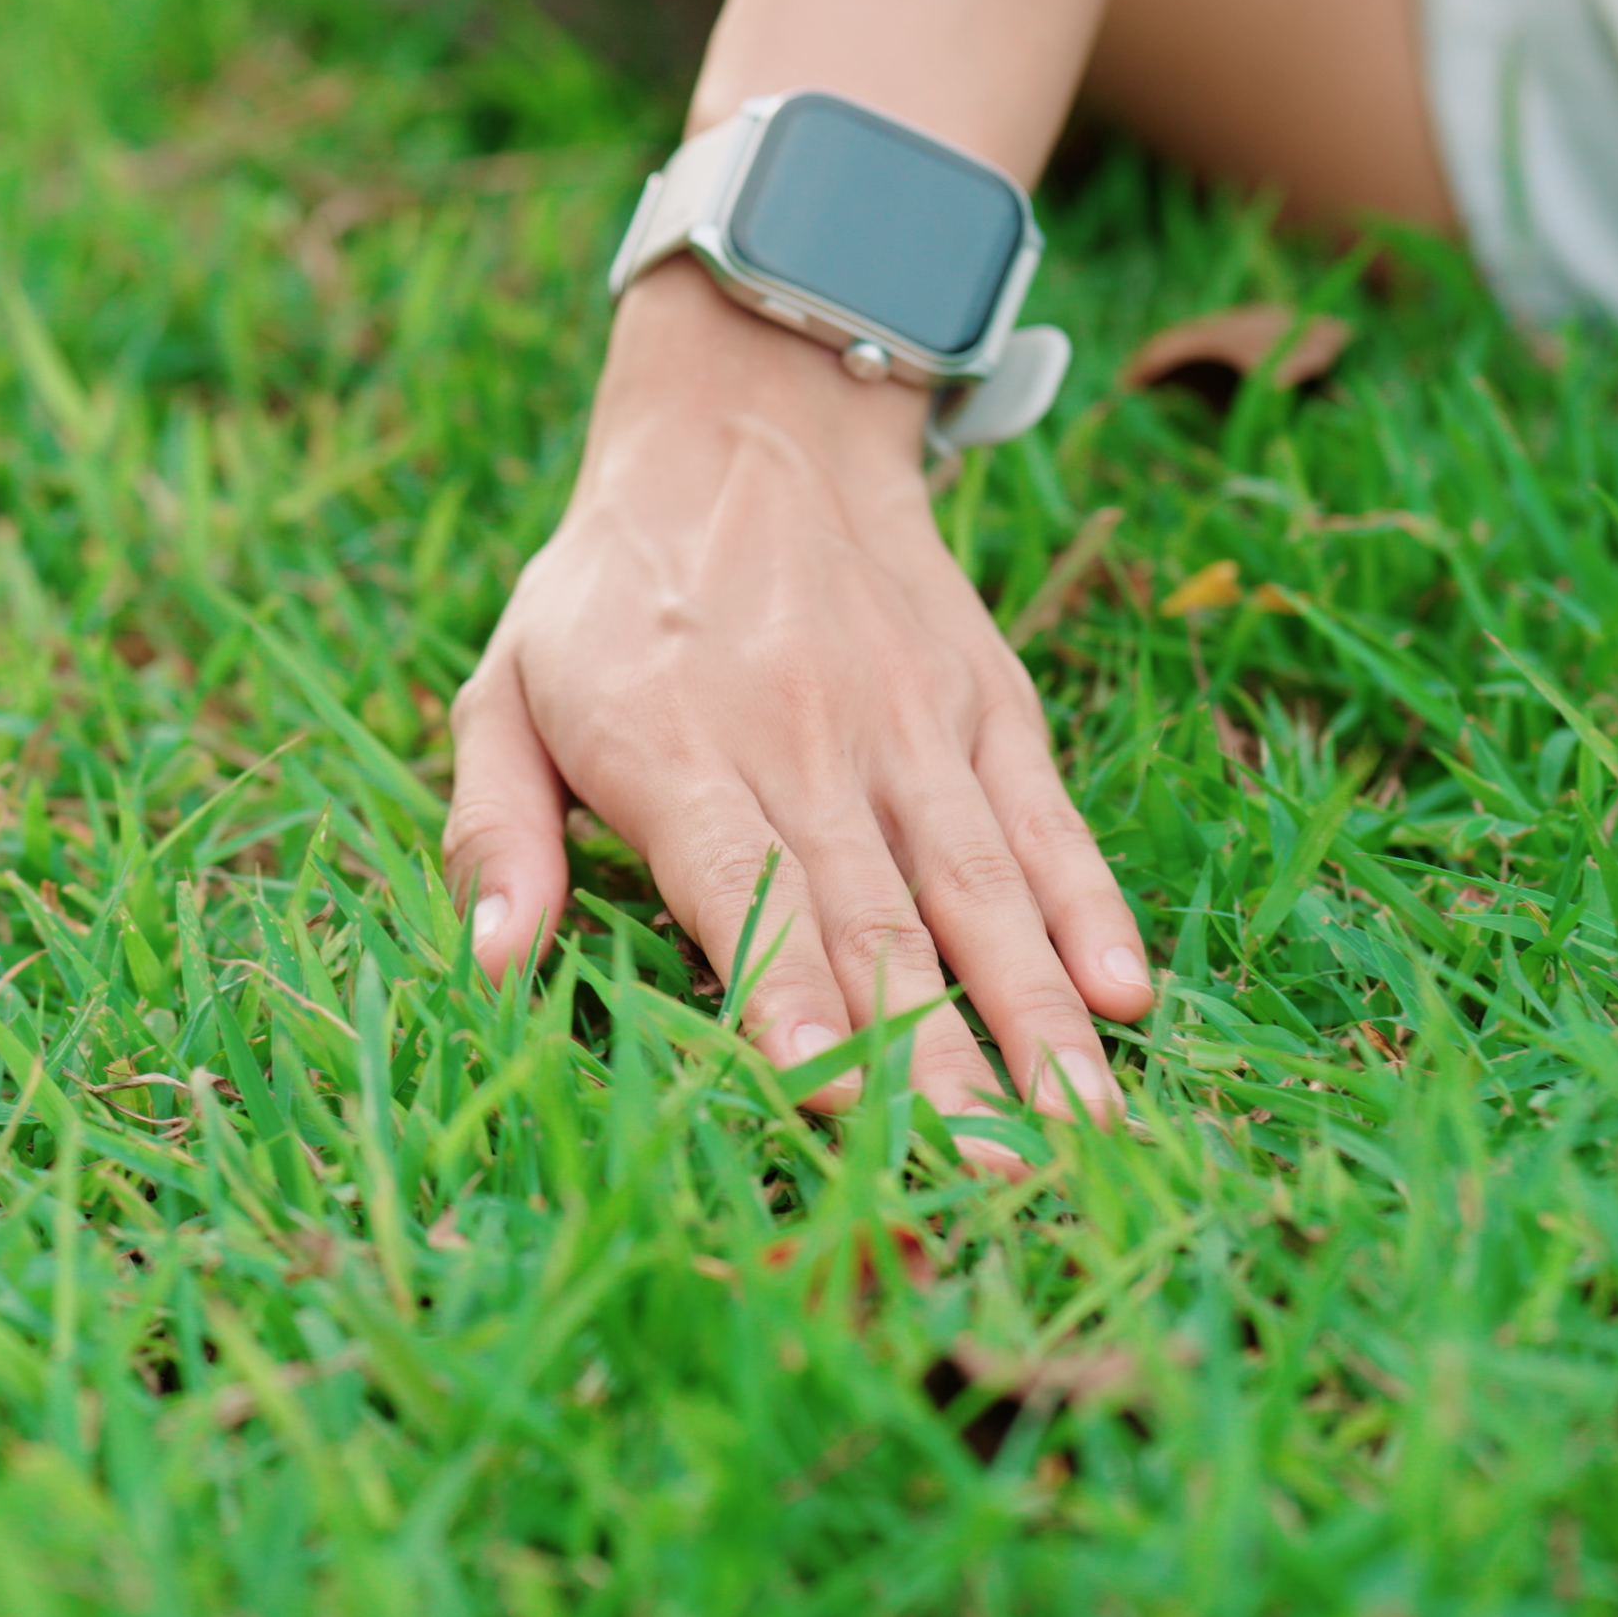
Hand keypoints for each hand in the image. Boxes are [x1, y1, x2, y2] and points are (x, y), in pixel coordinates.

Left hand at [446, 260, 1151, 1159]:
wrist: (749, 427)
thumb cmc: (606, 597)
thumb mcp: (503, 691)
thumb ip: (494, 831)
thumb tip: (490, 963)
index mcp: (678, 753)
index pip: (744, 895)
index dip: (787, 1004)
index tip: (829, 1110)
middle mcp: (808, 742)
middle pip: (879, 925)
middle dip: (936, 1068)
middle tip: (988, 1189)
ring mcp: (912, 725)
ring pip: (979, 888)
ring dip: (1034, 1017)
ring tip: (1083, 1132)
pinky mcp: (988, 706)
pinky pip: (1044, 820)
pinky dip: (1089, 907)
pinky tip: (1127, 997)